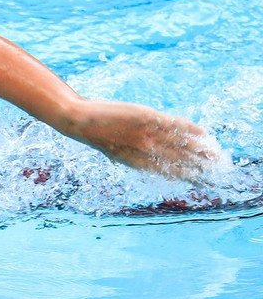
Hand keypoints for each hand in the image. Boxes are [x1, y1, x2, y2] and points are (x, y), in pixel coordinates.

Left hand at [67, 99, 223, 183]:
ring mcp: (146, 134)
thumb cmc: (99, 137)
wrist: (81, 122)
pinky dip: (189, 129)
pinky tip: (202, 133)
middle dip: (201, 166)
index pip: (170, 173)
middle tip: (218, 170)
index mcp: (139, 163)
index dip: (189, 178)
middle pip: (180, 161)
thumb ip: (137, 159)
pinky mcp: (146, 117)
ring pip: (181, 144)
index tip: (204, 181)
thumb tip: (154, 164)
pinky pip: (173, 124)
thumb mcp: (118, 153)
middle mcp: (146, 151)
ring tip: (216, 154)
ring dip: (201, 149)